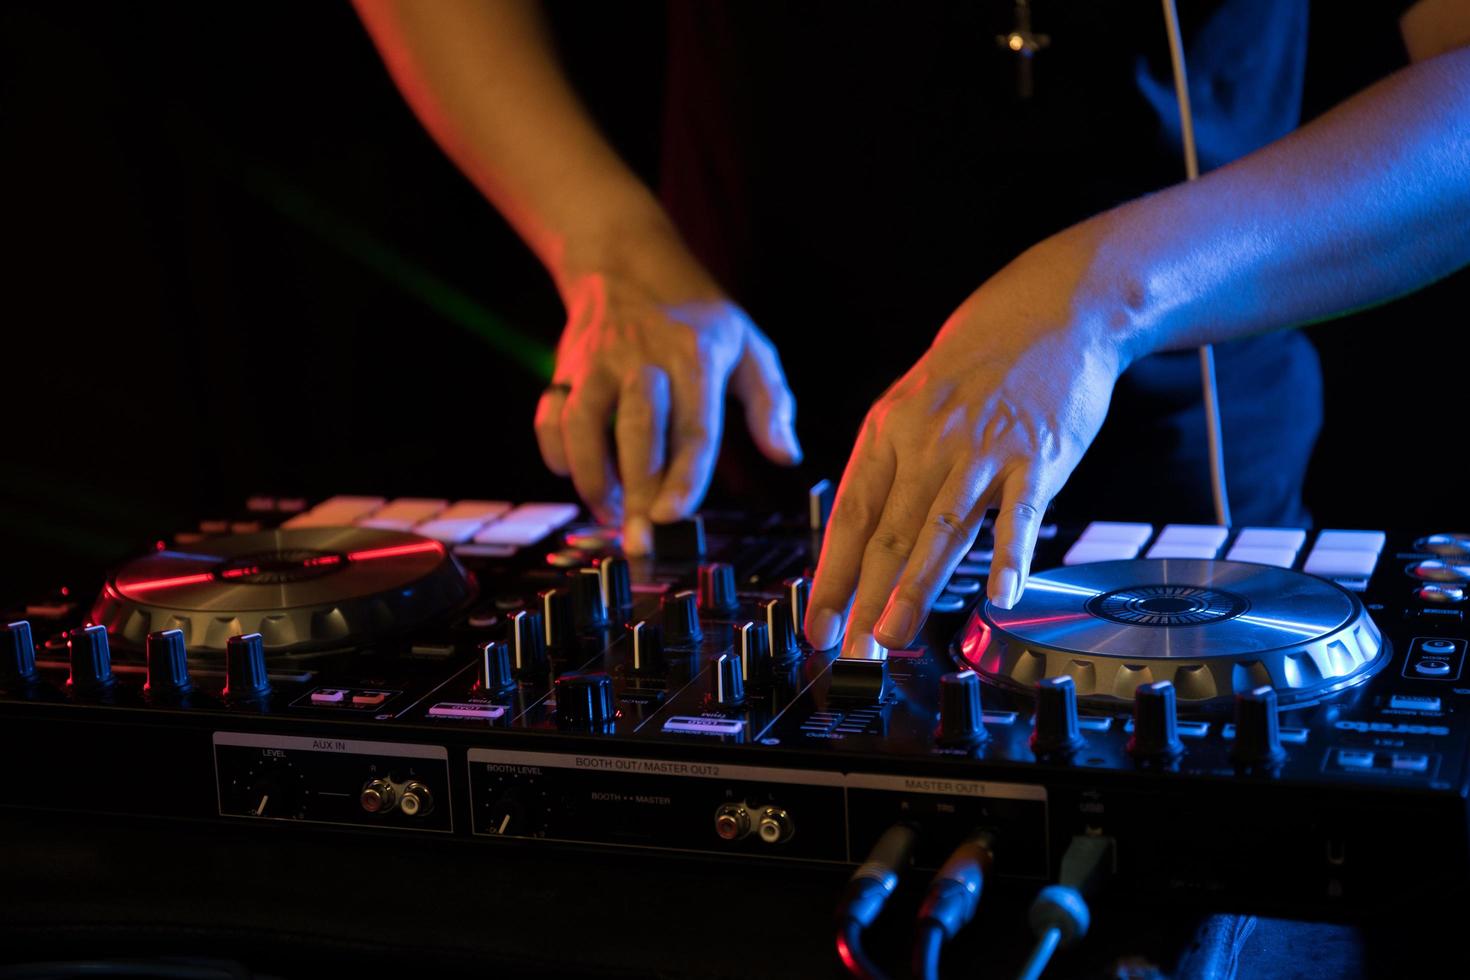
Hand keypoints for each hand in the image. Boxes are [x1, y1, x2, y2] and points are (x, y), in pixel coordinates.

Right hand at [535, 225, 800, 553]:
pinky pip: (549, 416)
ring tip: (608, 512)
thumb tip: (786, 454)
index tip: (674, 516)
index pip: (694, 425)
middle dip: (637, 490)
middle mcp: (644, 357)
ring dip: (592, 476)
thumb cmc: (695, 317)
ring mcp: (598, 362)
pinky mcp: (565, 368)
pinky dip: (555, 452)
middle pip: (638, 430)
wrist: (624, 263)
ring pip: (583, 423)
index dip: (685, 475)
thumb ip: (771, 403)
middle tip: (641, 540)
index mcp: (696, 355)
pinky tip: (574, 475)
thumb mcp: (748, 345)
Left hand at [804, 237, 1131, 655]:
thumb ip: (889, 468)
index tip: (815, 624)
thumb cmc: (974, 368)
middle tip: (850, 652)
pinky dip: (1008, 555)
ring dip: (915, 588)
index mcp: (888, 432)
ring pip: (941, 529)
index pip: (849, 515)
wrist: (1048, 310)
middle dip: (863, 598)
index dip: (831, 574)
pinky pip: (1020, 513)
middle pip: (888, 532)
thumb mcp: (911, 404)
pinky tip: (999, 596)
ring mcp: (983, 450)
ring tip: (894, 636)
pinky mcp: (1038, 455)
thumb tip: (858, 536)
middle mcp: (928, 442)